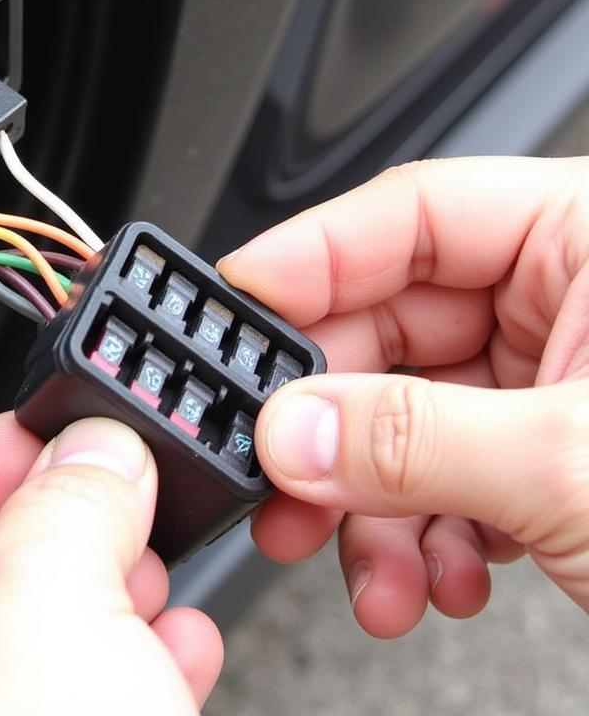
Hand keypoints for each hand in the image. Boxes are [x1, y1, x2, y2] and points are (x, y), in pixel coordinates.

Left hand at [0, 414, 221, 714]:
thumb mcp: (35, 609)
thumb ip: (66, 503)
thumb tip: (97, 452)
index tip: (29, 441)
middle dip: (43, 533)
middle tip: (105, 491)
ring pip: (21, 660)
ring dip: (97, 599)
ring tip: (153, 561)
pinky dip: (129, 674)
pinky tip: (180, 649)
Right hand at [218, 156, 588, 636]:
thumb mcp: (583, 466)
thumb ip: (418, 440)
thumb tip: (295, 429)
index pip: (411, 216)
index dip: (310, 259)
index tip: (235, 307)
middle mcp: (567, 298)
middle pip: (392, 327)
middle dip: (332, 417)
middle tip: (283, 468)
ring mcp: (554, 379)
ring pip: (405, 413)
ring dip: (372, 498)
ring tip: (367, 562)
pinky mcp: (549, 453)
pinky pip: (442, 471)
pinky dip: (420, 531)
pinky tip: (430, 573)